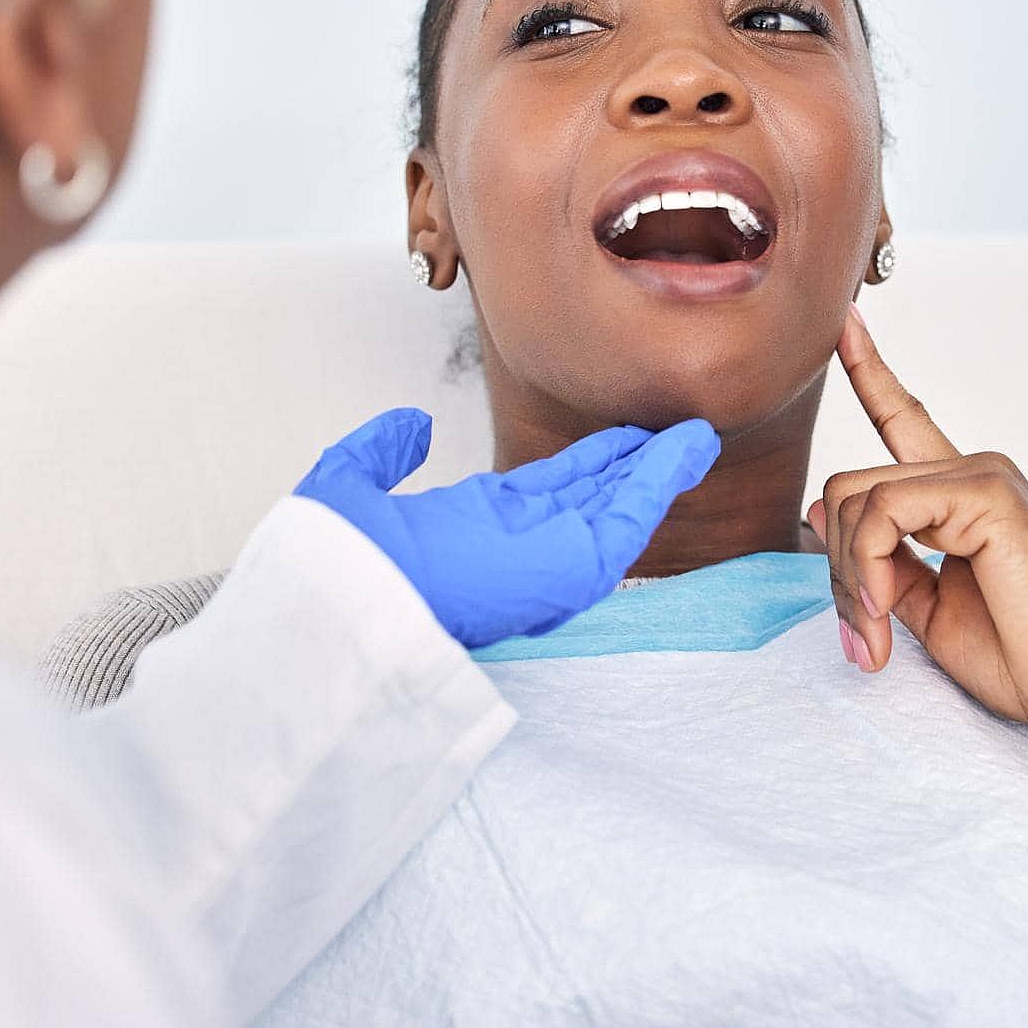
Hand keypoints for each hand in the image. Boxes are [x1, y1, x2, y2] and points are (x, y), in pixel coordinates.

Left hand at [297, 409, 719, 647]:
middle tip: (669, 437)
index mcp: (472, 532)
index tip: (612, 441)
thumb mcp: (349, 485)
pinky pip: (627, 521)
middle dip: (629, 468)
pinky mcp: (571, 572)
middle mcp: (516, 548)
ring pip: (615, 509)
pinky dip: (661, 483)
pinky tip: (688, 450)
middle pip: (588, 499)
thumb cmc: (333, 564)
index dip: (582, 464)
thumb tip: (413, 424)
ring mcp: (547, 561)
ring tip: (694, 439)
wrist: (341, 603)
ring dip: (657, 472)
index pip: (542, 493)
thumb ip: (381, 451)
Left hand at [809, 307, 1027, 787]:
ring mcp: (984, 476)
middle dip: (839, 569)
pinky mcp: (988, 493)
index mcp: (964, 497)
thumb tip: (819, 510)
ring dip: (850, 578)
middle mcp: (974, 473)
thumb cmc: (1026, 658)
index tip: (845, 324)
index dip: (871, 374)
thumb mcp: (929, 611)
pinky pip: (884, 509)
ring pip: (858, 498)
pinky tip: (886, 613)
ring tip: (877, 638)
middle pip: (853, 488)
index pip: (906, 422)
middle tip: (864, 637)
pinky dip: (867, 566)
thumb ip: (880, 560)